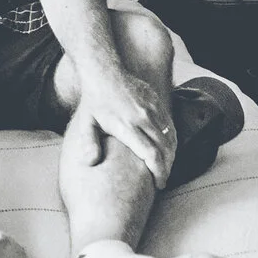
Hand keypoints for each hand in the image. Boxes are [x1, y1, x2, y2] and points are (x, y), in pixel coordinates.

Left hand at [74, 65, 176, 185]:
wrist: (104, 72)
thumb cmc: (94, 102)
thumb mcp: (86, 124)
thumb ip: (89, 144)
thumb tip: (91, 163)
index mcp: (126, 126)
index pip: (151, 154)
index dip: (159, 172)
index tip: (158, 184)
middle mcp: (143, 117)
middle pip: (165, 149)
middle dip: (167, 168)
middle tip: (162, 181)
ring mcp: (152, 109)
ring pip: (171, 138)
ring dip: (171, 155)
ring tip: (164, 168)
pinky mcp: (157, 102)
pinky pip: (170, 125)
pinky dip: (171, 140)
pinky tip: (166, 150)